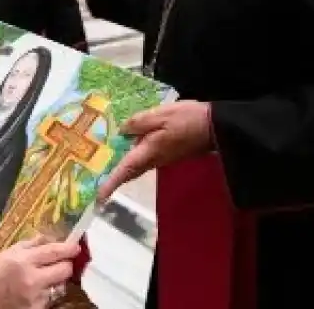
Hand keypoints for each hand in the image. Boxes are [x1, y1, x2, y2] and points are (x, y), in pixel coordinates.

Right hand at [0, 237, 79, 308]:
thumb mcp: (0, 256)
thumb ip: (24, 248)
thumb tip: (43, 240)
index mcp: (22, 261)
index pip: (54, 252)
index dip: (68, 248)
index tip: (75, 246)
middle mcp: (32, 280)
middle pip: (64, 271)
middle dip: (65, 265)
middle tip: (62, 263)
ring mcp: (35, 299)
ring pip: (58, 287)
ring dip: (54, 282)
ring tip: (41, 279)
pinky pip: (47, 301)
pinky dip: (44, 296)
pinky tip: (32, 292)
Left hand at [98, 100, 213, 199]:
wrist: (216, 127)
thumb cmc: (187, 120)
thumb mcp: (160, 115)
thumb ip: (138, 122)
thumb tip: (123, 130)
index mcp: (148, 151)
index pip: (125, 170)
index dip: (111, 183)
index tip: (98, 197)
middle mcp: (154, 159)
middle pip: (129, 171)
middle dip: (114, 178)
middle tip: (97, 181)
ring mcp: (162, 158)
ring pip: (137, 166)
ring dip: (123, 167)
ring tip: (106, 162)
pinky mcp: (169, 153)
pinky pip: (145, 158)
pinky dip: (134, 156)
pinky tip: (128, 144)